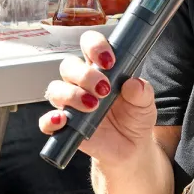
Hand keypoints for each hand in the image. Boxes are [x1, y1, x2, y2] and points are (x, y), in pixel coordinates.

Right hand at [39, 31, 158, 164]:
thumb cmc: (135, 118)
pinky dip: (50, 120)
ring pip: (56, 89)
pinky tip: (63, 120)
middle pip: (69, 65)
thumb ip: (142, 92)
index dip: (95, 46)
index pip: (90, 45)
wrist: (131, 148)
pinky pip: (47, 121)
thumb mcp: (146, 103)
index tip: (109, 61)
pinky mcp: (64, 126)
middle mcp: (82, 83)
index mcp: (101, 69)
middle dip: (85, 75)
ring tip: (93, 106)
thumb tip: (134, 84)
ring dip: (72, 95)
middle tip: (104, 89)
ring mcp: (71, 103)